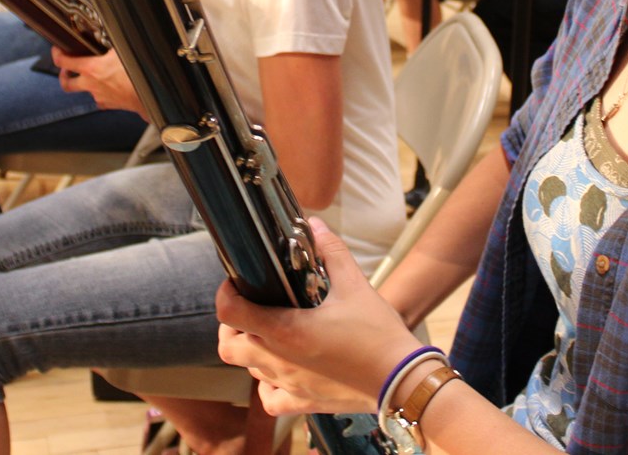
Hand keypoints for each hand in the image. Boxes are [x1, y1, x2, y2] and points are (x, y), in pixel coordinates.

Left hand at [50, 47, 143, 113]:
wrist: (149, 96)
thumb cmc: (137, 74)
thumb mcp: (123, 49)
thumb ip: (112, 43)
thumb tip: (111, 32)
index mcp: (91, 69)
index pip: (63, 62)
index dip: (57, 54)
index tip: (57, 50)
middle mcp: (91, 85)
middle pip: (66, 84)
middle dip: (63, 76)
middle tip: (66, 70)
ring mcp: (99, 96)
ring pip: (85, 91)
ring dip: (86, 84)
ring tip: (94, 76)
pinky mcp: (109, 104)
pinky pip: (100, 99)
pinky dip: (101, 93)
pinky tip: (108, 87)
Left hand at [216, 219, 423, 416]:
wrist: (402, 379)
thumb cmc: (378, 333)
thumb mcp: (354, 285)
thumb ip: (331, 252)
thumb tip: (315, 225)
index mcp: (285, 329)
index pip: (230, 313)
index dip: (226, 295)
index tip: (235, 284)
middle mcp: (279, 360)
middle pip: (228, 348)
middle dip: (231, 327)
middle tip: (247, 310)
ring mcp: (289, 385)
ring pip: (248, 371)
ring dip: (251, 352)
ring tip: (269, 335)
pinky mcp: (302, 403)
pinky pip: (270, 399)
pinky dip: (267, 385)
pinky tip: (281, 371)